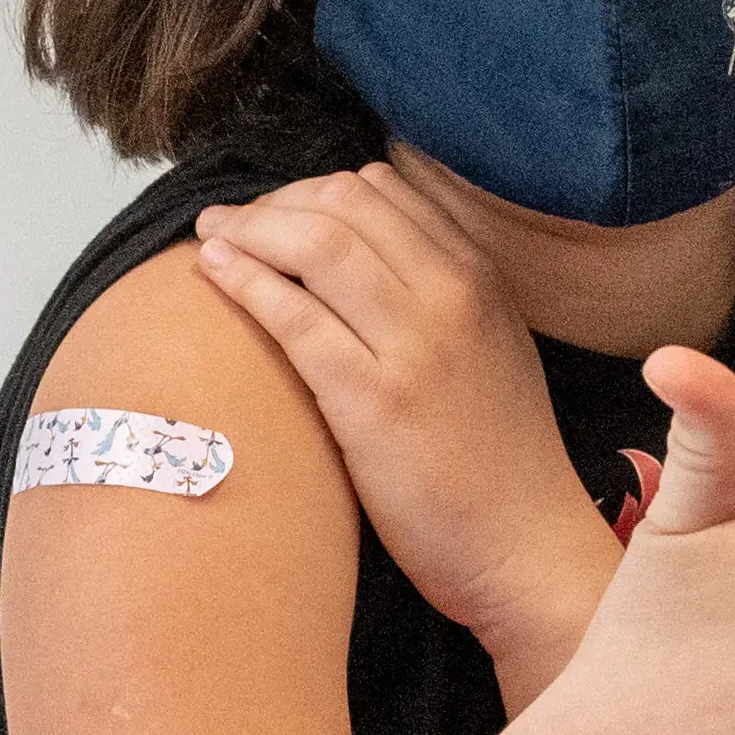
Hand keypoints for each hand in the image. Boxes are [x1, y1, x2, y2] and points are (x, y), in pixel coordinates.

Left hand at [191, 168, 614, 669]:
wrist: (525, 545)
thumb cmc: (496, 460)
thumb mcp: (490, 349)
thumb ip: (440, 295)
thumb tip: (358, 256)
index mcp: (479, 277)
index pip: (382, 190)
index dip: (311, 190)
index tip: (273, 213)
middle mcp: (452, 295)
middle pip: (342, 203)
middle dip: (272, 203)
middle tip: (229, 224)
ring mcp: (416, 344)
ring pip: (316, 244)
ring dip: (248, 230)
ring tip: (209, 238)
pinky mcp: (375, 400)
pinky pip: (294, 316)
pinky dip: (243, 282)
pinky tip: (211, 274)